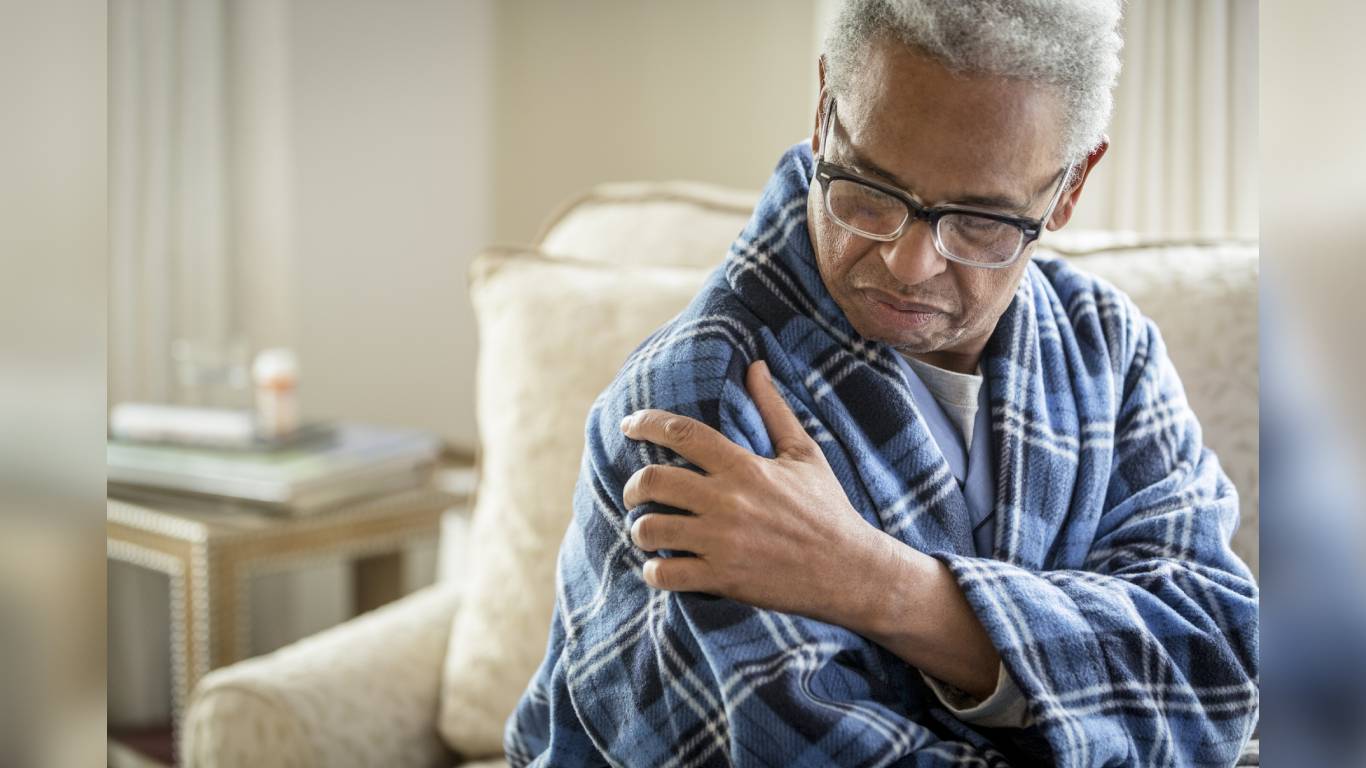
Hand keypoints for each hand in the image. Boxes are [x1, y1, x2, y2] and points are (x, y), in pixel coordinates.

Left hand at [620, 359, 886, 626]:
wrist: (849, 570)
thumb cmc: (827, 508)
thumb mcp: (804, 453)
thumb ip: (773, 409)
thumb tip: (756, 365)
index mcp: (744, 466)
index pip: (682, 433)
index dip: (646, 424)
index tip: (628, 425)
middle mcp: (727, 501)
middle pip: (653, 481)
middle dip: (633, 487)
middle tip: (634, 494)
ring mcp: (722, 542)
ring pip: (650, 529)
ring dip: (641, 530)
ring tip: (649, 532)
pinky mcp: (722, 578)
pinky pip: (665, 573)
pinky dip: (653, 571)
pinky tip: (660, 567)